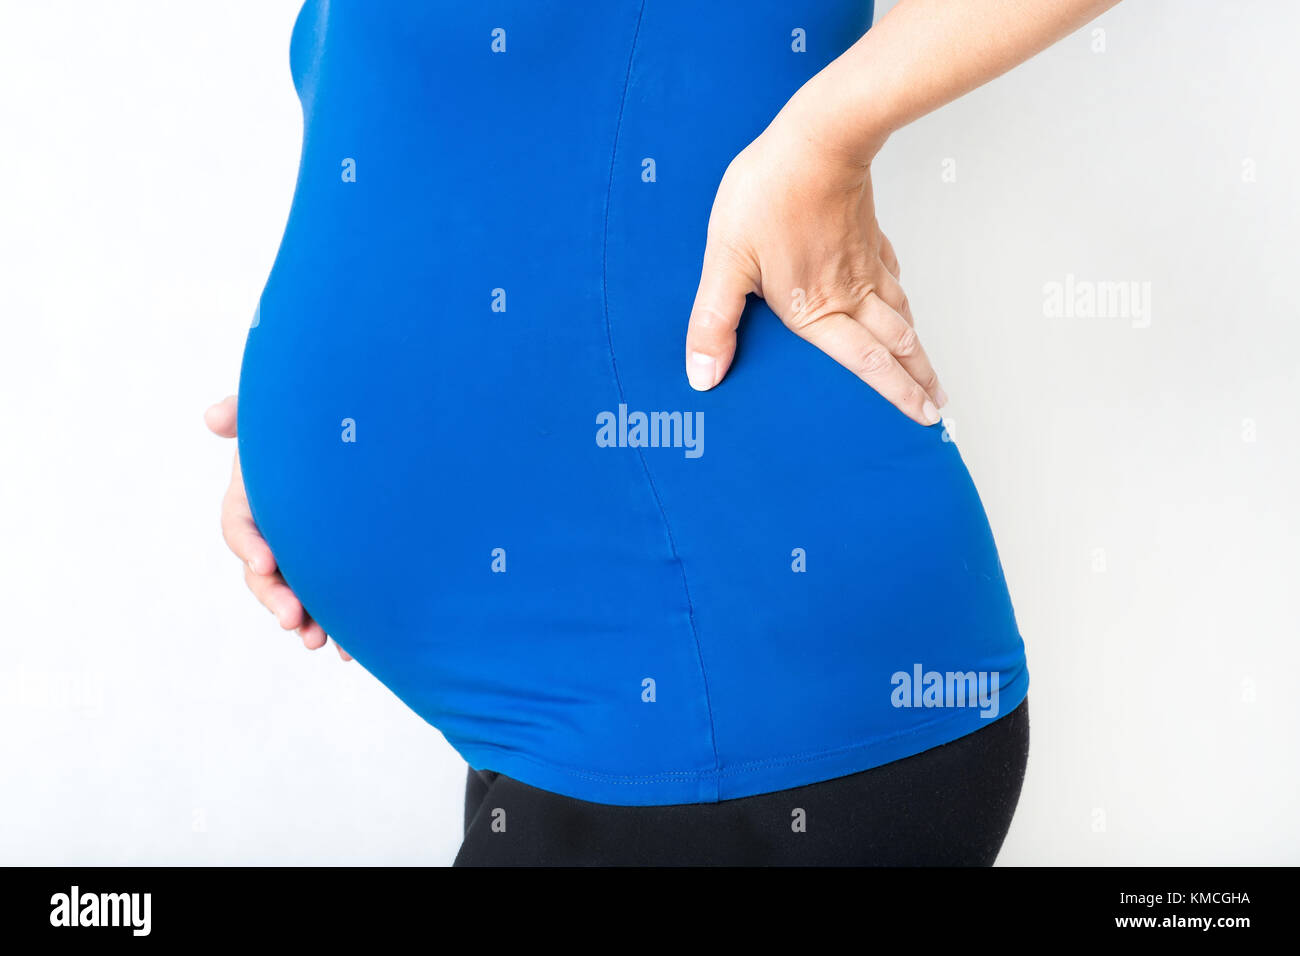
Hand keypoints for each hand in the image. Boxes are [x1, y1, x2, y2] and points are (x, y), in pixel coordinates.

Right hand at [205, 395, 350, 660]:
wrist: (367, 429)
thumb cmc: (312, 417)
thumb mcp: (276, 409)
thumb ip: (247, 411)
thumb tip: (214, 417)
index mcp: (253, 495)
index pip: (239, 524)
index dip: (248, 543)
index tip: (265, 560)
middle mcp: (274, 529)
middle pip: (263, 572)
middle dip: (274, 597)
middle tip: (293, 619)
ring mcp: (304, 550)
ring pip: (295, 593)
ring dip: (305, 621)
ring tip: (319, 641)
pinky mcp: (337, 565)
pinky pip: (333, 598)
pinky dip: (340, 623)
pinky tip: (351, 648)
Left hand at [684, 102, 946, 425]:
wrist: (819, 135)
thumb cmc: (770, 193)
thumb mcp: (726, 261)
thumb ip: (714, 321)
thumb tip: (703, 375)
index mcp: (816, 309)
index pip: (865, 365)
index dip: (895, 395)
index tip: (921, 418)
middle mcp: (850, 293)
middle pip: (894, 346)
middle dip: (918, 381)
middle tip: (936, 407)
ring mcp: (864, 263)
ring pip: (899, 315)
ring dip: (917, 347)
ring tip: (929, 370)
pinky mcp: (866, 234)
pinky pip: (891, 277)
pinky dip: (901, 300)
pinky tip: (900, 303)